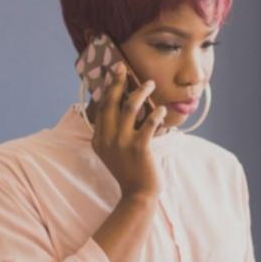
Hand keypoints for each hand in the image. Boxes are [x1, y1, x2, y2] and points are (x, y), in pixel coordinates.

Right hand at [91, 65, 166, 197]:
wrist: (137, 194)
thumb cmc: (129, 171)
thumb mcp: (111, 152)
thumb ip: (112, 133)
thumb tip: (123, 108)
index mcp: (99, 139)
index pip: (102, 107)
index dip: (107, 88)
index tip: (113, 73)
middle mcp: (107, 138)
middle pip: (111, 102)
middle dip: (117, 82)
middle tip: (122, 67)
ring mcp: (122, 143)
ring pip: (129, 108)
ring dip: (140, 92)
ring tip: (149, 84)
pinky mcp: (139, 147)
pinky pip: (149, 123)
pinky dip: (156, 113)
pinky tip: (162, 110)